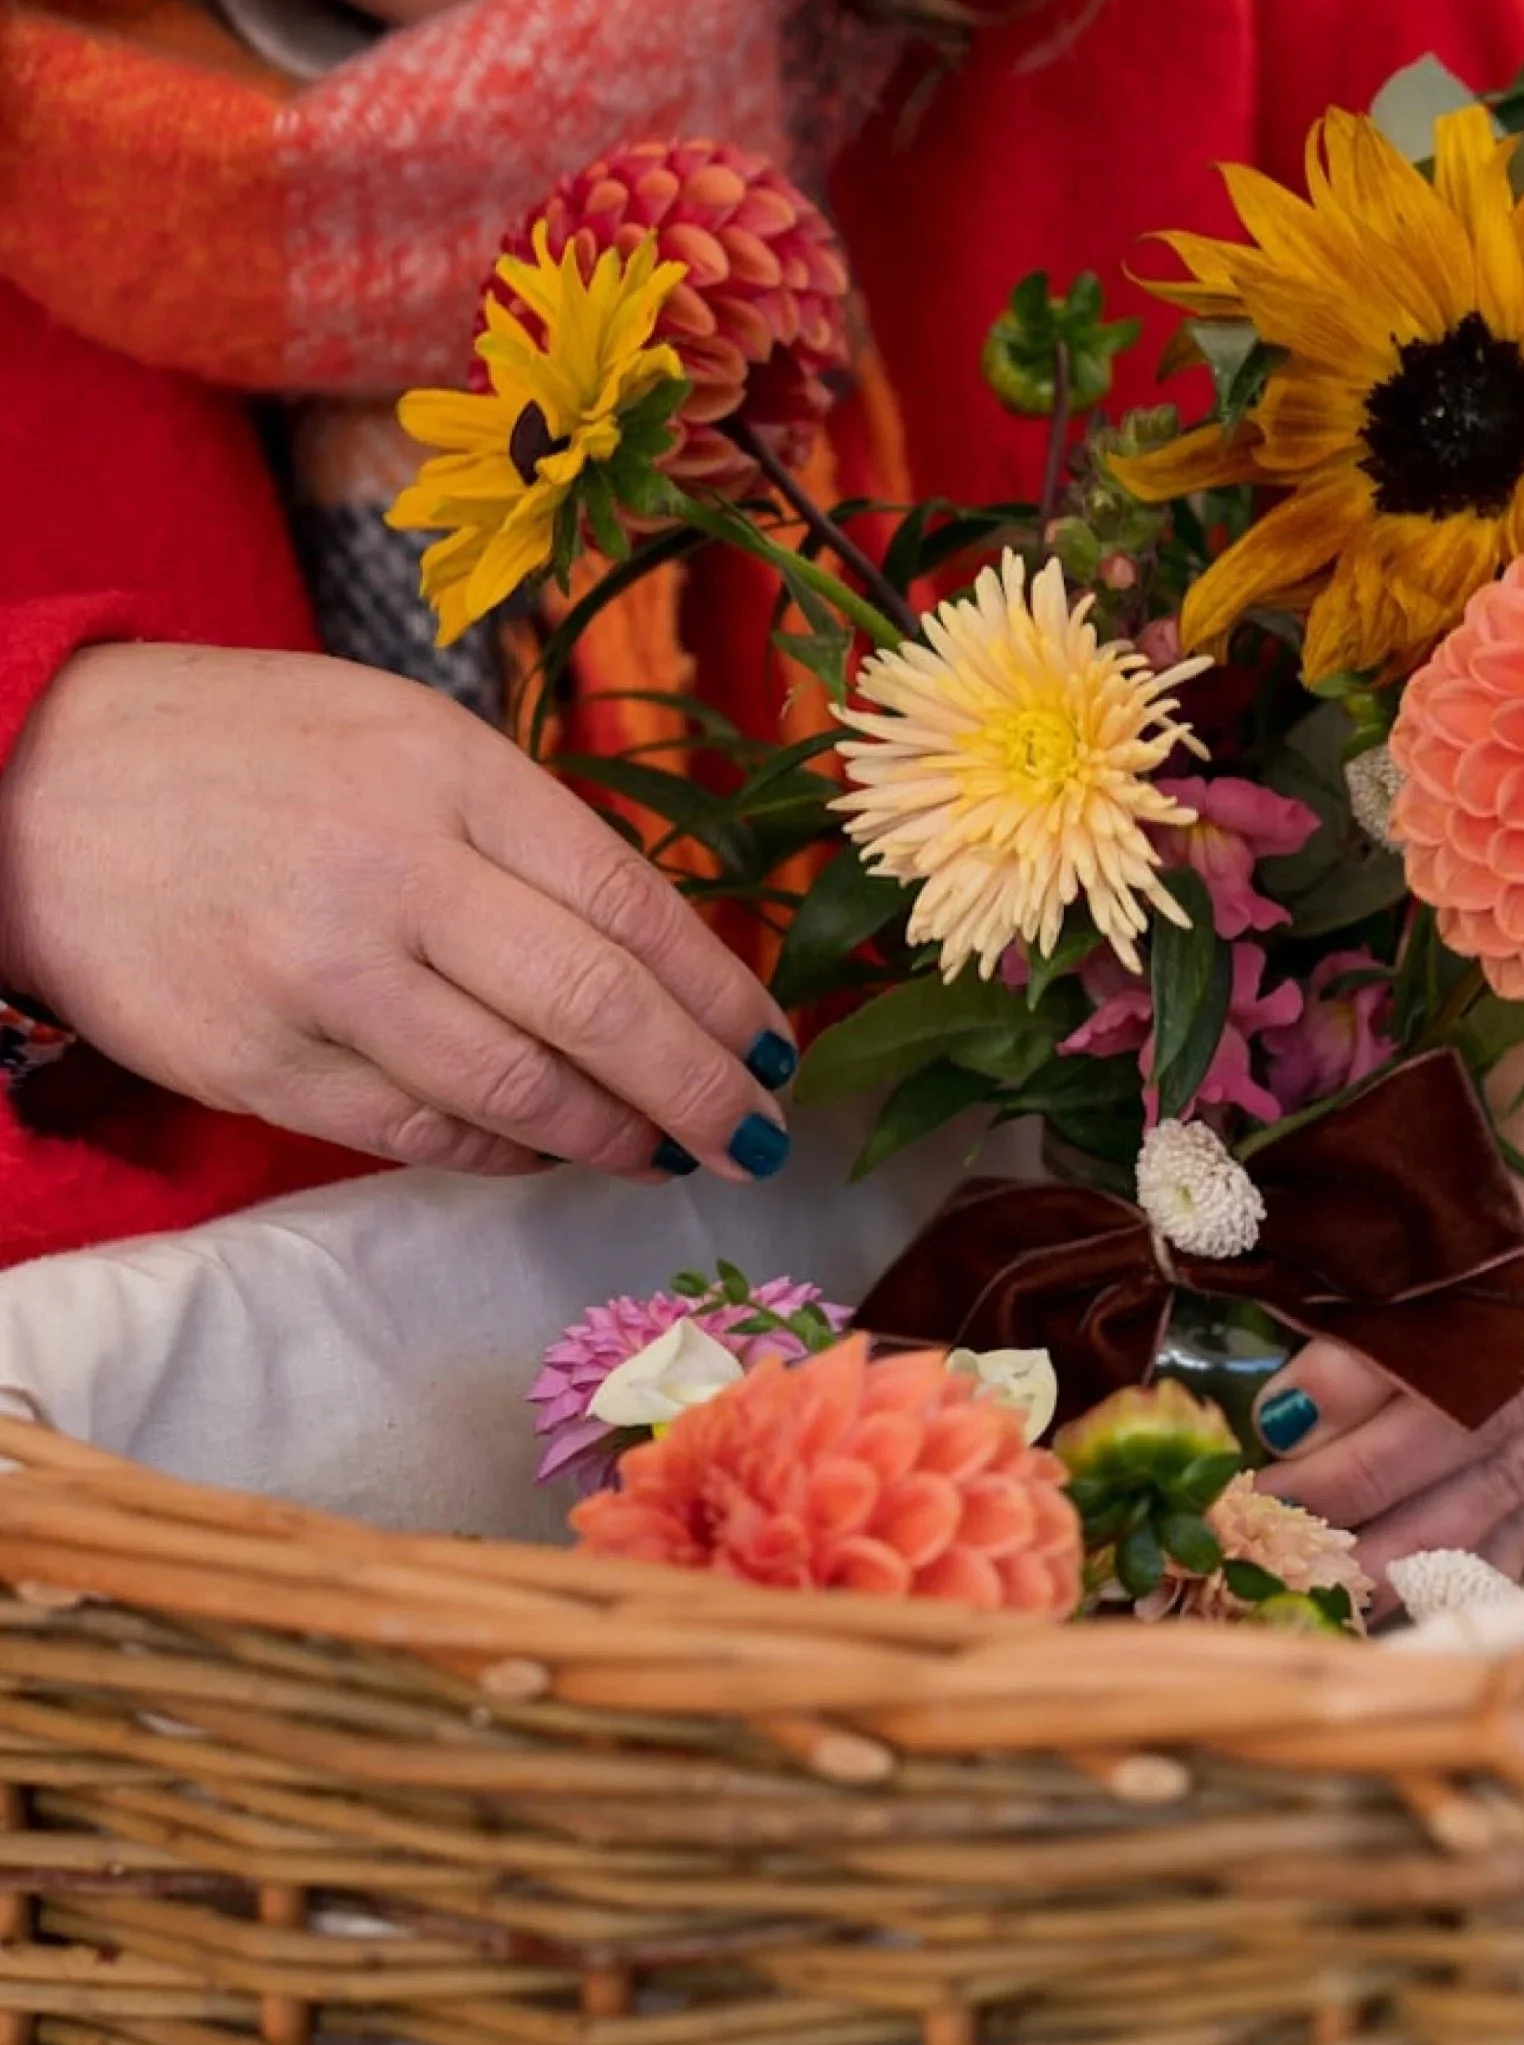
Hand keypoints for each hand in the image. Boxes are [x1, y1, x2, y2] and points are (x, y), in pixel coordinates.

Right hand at [0, 645, 795, 1181]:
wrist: (29, 782)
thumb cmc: (251, 754)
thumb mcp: (406, 740)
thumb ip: (528, 837)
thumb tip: (666, 962)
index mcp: (450, 771)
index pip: (631, 903)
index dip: (723, 994)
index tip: (778, 1050)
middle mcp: (395, 870)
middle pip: (598, 1008)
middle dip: (704, 1089)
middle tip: (760, 1139)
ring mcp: (321, 975)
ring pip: (520, 1089)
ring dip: (616, 1137)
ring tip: (669, 1153)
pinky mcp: (259, 1063)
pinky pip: (422, 1133)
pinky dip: (505, 1150)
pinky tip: (547, 1148)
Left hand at [1256, 1020, 1523, 1590]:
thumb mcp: (1512, 1093)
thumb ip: (1415, 1178)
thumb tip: (1280, 1261)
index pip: (1475, 1329)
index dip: (1376, 1377)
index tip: (1281, 1405)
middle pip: (1495, 1432)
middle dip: (1373, 1486)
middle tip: (1262, 1513)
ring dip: (1417, 1545)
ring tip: (1316, 1580)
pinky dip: (1483, 1553)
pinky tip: (1411, 1598)